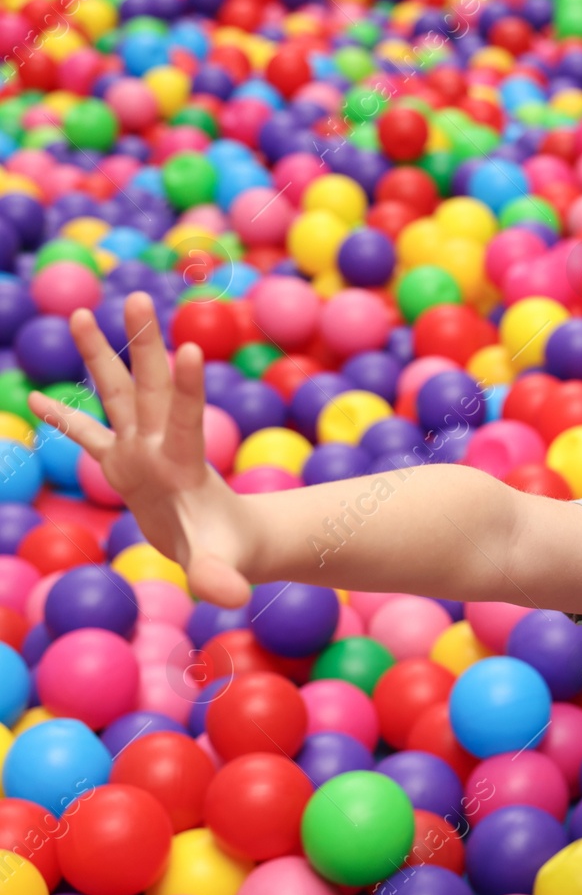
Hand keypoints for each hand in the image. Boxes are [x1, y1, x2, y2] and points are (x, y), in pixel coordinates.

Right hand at [25, 293, 254, 607]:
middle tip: (139, 296)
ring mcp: (139, 449)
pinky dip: (64, 418)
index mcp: (182, 462)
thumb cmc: (229, 552)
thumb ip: (221, 579)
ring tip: (85, 311)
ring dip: (102, 356)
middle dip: (144, 343)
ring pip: (118, 393)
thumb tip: (231, 597)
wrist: (232, 543)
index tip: (191, 348)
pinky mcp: (122, 465)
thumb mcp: (222, 567)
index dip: (188, 387)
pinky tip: (36, 396)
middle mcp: (159, 444)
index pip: (186, 417)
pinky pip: (87, 435)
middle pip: (150, 385)